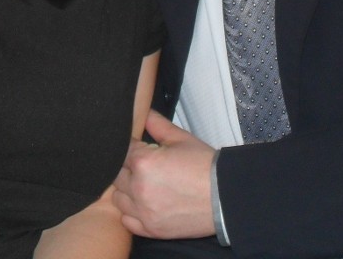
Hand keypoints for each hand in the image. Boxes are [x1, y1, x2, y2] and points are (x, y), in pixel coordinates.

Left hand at [112, 110, 215, 239]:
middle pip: (117, 174)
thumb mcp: (181, 139)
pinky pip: (127, 221)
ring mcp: (143, 212)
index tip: (140, 148)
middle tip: (145, 165)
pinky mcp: (151, 229)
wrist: (225, 197)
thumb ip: (157, 124)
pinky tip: (142, 203)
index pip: (122, 150)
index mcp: (144, 163)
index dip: (131, 147)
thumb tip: (144, 112)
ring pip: (118, 198)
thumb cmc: (204, 166)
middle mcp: (138, 188)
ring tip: (143, 184)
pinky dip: (131, 212)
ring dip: (126, 190)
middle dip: (127, 167)